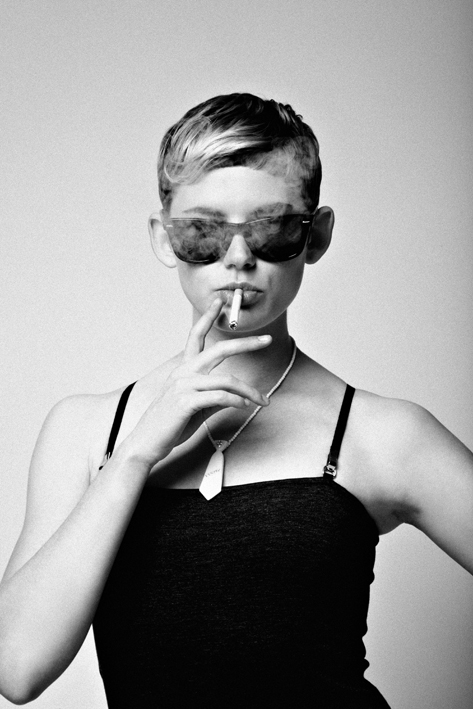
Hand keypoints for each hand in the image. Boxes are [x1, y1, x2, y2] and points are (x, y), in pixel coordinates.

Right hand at [119, 298, 270, 469]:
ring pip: (226, 380)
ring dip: (250, 391)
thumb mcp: (195, 408)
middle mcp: (184, 373)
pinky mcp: (186, 402)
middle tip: (267, 339)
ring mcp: (184, 386)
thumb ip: (214, 398)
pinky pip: (220, 396)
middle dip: (246, 343)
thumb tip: (238, 397)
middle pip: (219, 349)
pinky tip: (245, 406)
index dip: (207, 317)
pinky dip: (237, 400)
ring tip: (264, 400)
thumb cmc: (169, 426)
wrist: (146, 443)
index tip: (218, 302)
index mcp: (183, 370)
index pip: (195, 336)